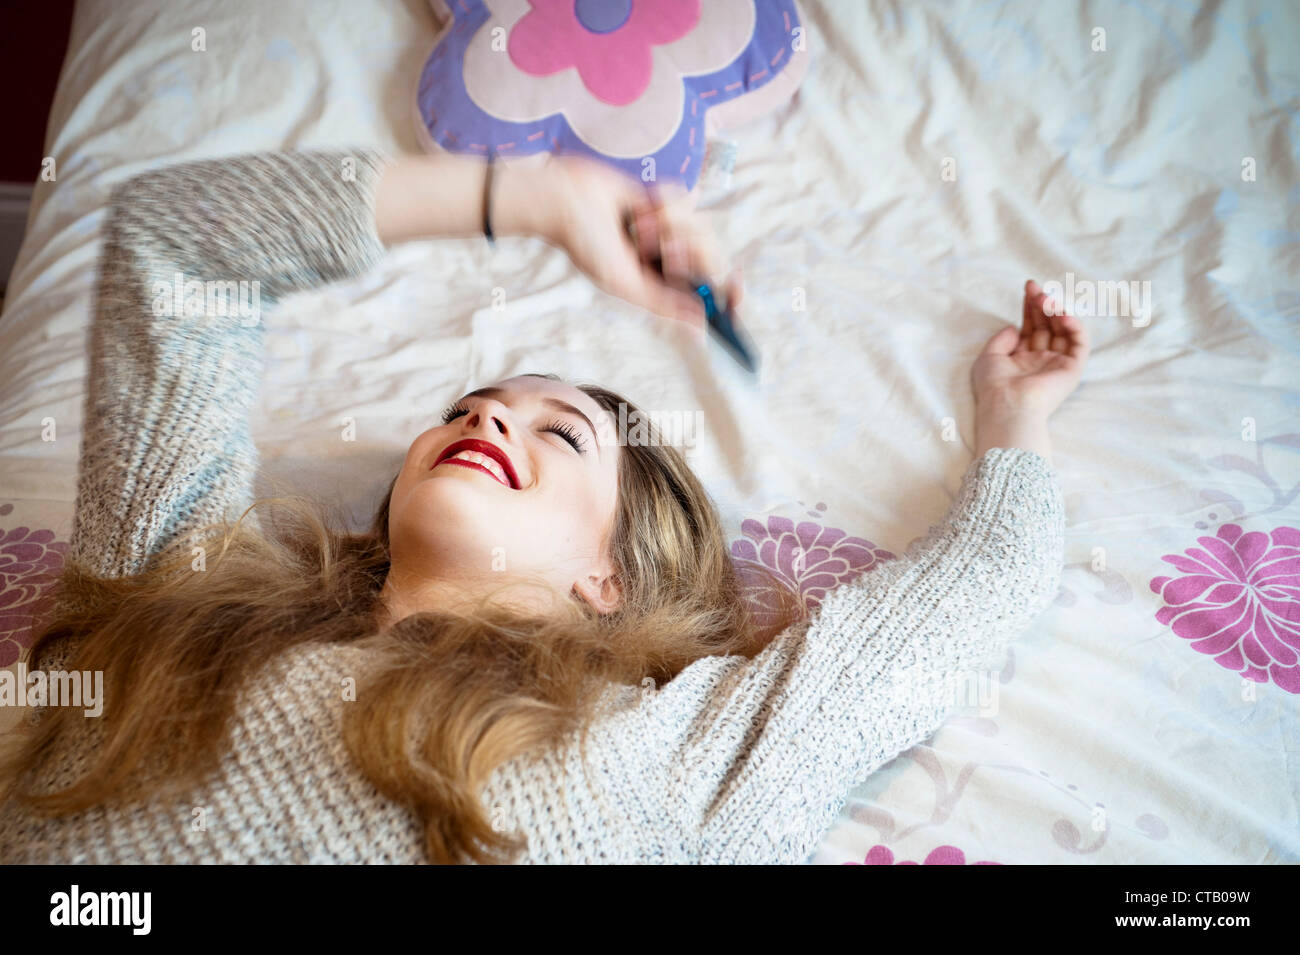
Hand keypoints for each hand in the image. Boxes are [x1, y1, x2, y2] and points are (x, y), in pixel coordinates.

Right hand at [523, 153, 741, 332]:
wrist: (566, 198)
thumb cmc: (585, 243)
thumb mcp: (622, 282)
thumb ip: (661, 303)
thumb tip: (699, 325)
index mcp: (662, 283)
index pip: (707, 293)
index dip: (730, 295)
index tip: (738, 291)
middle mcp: (670, 258)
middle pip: (711, 257)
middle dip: (685, 247)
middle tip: (659, 245)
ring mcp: (671, 228)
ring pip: (701, 226)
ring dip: (667, 223)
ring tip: (637, 224)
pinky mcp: (668, 198)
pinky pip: (687, 199)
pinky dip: (662, 201)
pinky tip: (638, 205)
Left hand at [970, 279, 1089, 417]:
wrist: (1007, 405)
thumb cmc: (994, 386)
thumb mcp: (989, 357)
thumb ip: (1002, 339)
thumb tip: (1015, 327)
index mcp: (1021, 359)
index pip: (1031, 327)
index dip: (1030, 307)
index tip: (1028, 287)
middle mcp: (1040, 361)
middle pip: (1047, 326)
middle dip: (1043, 304)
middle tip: (1036, 288)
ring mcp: (1056, 365)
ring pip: (1063, 331)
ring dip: (1057, 311)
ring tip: (1046, 299)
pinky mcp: (1072, 369)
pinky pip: (1080, 344)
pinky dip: (1074, 327)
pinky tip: (1062, 315)